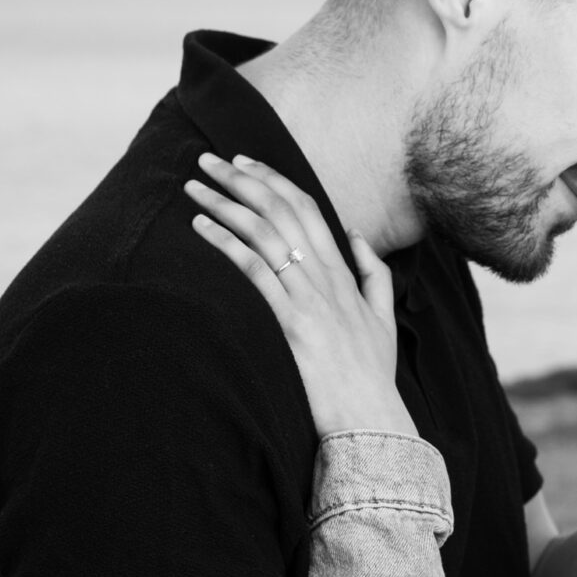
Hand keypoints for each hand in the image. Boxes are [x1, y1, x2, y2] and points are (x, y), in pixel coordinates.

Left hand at [185, 153, 418, 440]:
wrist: (370, 417)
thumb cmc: (372, 374)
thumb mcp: (383, 316)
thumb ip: (374, 272)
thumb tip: (356, 235)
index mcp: (344, 272)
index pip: (307, 207)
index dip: (273, 179)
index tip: (243, 162)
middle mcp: (325, 276)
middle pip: (280, 209)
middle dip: (240, 179)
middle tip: (207, 159)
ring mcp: (309, 297)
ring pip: (263, 233)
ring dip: (224, 203)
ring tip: (193, 187)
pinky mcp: (291, 321)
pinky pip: (254, 270)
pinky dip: (225, 243)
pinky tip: (200, 227)